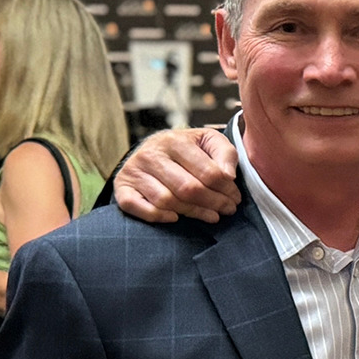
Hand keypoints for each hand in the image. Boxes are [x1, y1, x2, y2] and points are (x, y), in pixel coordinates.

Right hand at [113, 128, 241, 223]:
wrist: (154, 149)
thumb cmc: (187, 149)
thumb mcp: (209, 141)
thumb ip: (225, 153)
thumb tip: (228, 176)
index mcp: (174, 141)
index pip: (209, 172)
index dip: (227, 189)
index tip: (236, 197)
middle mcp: (151, 155)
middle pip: (189, 189)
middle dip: (214, 203)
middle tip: (228, 209)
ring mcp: (133, 171)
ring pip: (167, 201)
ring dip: (194, 213)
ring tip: (212, 215)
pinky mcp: (122, 187)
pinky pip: (136, 207)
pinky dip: (156, 216)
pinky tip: (176, 217)